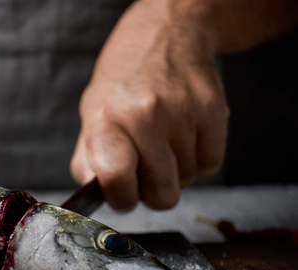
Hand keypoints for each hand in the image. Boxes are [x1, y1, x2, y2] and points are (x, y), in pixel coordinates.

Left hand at [70, 0, 229, 210]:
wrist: (164, 38)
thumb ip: (88, 162)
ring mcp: (182, 113)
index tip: (124, 195)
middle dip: (153, 192)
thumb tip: (95, 194)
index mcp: (105, 120)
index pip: (116, 177)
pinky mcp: (214, 111)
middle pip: (161, 194)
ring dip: (176, 172)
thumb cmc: (122, 87)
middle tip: (145, 169)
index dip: (122, 199)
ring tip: (163, 141)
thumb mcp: (91, 117)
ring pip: (187, 181)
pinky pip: (210, 166)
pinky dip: (198, 160)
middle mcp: (144, 115)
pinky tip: (184, 136)